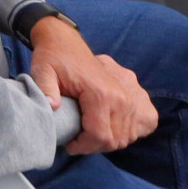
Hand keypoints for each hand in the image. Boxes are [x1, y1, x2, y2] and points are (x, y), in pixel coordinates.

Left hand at [28, 17, 156, 155]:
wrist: (66, 42)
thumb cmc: (53, 59)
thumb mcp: (42, 70)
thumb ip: (44, 88)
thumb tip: (51, 107)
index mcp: (100, 93)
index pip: (100, 136)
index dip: (83, 146)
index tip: (70, 144)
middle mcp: (122, 96)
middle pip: (115, 140)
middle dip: (94, 145)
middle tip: (78, 139)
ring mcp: (134, 95)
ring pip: (128, 136)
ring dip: (110, 139)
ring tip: (90, 131)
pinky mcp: (139, 94)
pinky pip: (145, 123)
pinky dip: (130, 130)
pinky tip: (111, 125)